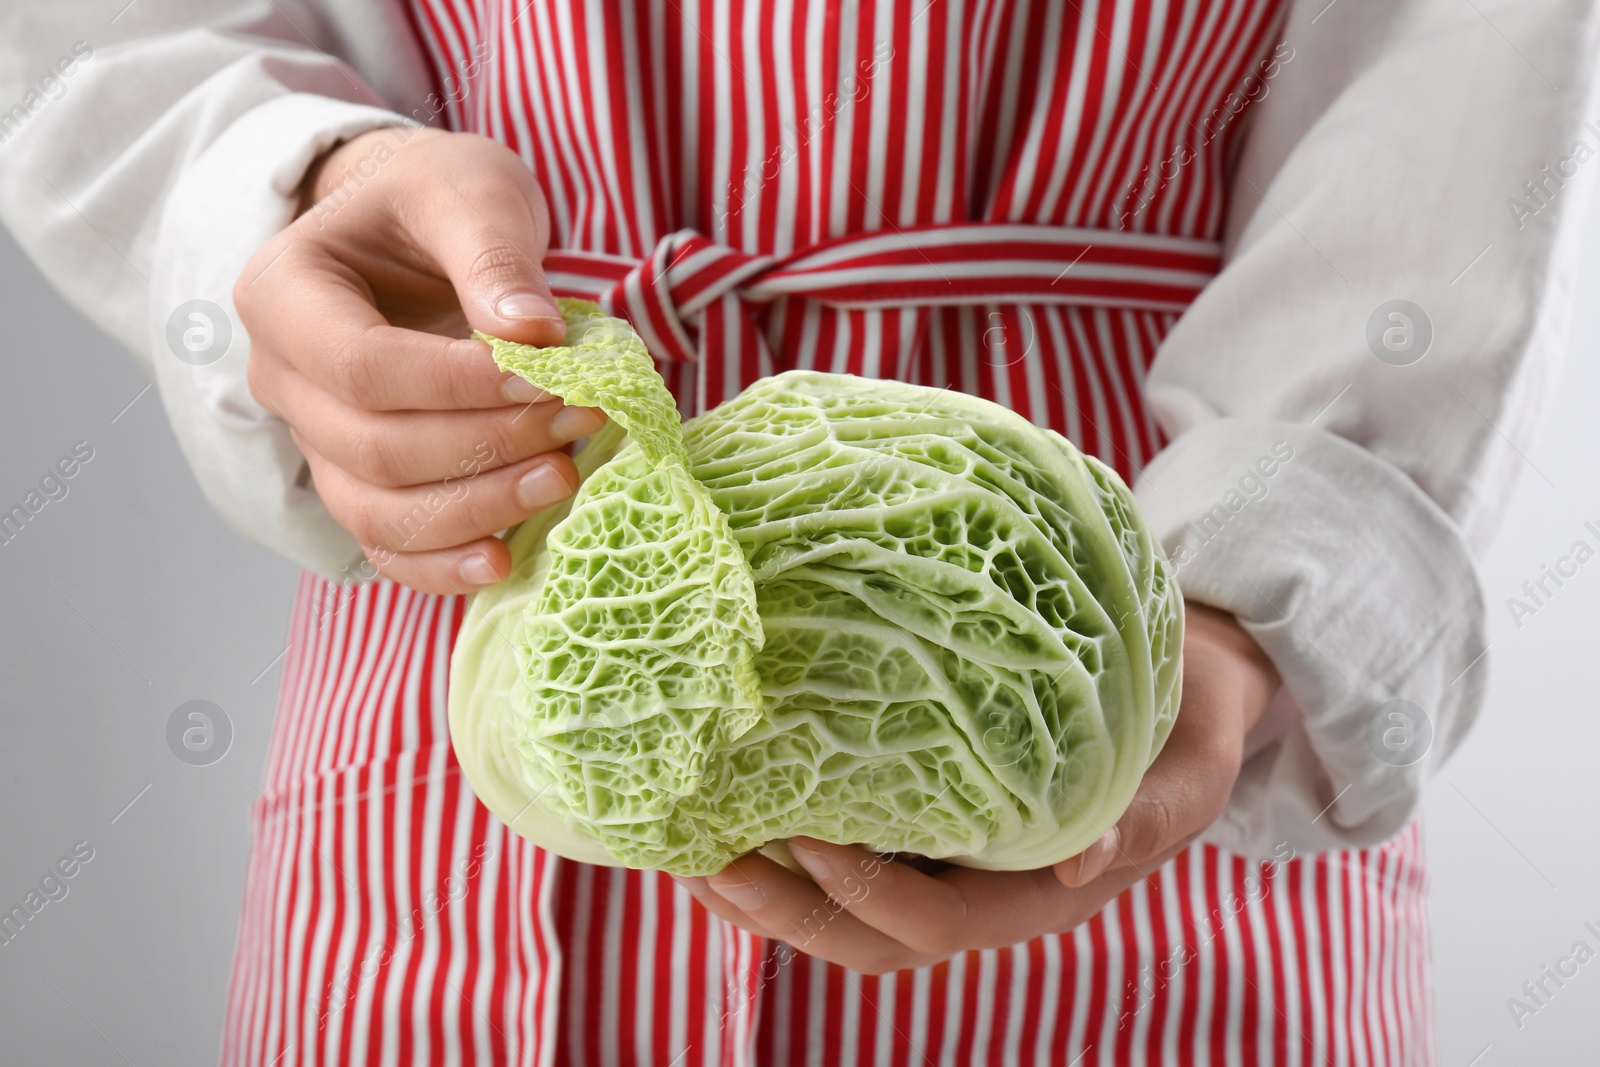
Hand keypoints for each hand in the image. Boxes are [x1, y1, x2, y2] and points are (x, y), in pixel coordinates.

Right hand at [235, 126, 605, 592]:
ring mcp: (313, 439)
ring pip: (378, 510)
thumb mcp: (468, 193)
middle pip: (374, 447)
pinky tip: (504, 561)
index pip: (363, 365)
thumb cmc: (436, 199)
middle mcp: (282, 378)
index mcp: (284, 295)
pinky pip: (386, 545)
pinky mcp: (356, 482)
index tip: (548, 377)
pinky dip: (441, 566)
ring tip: (563, 476)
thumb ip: (493, 255)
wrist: (417, 228)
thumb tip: (531, 337)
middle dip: (486, 445)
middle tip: (580, 419)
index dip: (458, 385)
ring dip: (477, 507)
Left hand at [679, 603, 1279, 974]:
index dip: (864, 893)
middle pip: (865, 936)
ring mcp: (947, 861)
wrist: (1183, 688)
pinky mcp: (923, 818)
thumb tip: (1083, 869)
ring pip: (841, 907)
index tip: (802, 834)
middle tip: (698, 861)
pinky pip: (845, 849)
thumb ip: (1146, 820)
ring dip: (762, 888)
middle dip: (781, 911)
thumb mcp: (1188, 771)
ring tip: (686, 846)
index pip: (935, 923)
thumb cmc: (1183, 724)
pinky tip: (728, 803)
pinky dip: (781, 841)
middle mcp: (980, 891)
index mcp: (1036, 892)